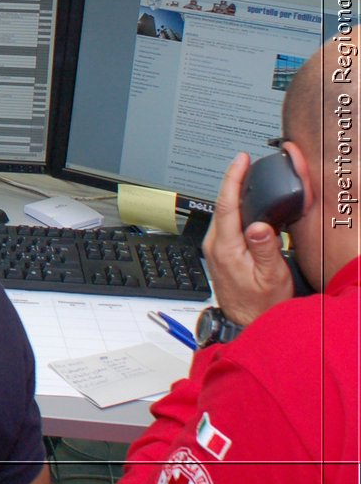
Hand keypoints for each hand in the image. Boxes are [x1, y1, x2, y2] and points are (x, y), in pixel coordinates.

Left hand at [203, 151, 293, 325]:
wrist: (246, 323)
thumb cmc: (260, 305)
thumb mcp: (271, 277)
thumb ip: (265, 250)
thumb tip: (260, 226)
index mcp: (225, 247)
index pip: (226, 203)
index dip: (232, 178)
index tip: (240, 160)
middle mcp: (214, 245)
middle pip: (221, 204)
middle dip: (233, 180)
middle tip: (245, 162)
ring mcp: (213, 248)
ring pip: (221, 213)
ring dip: (232, 193)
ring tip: (245, 176)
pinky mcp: (218, 252)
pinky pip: (223, 222)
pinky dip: (232, 207)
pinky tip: (242, 202)